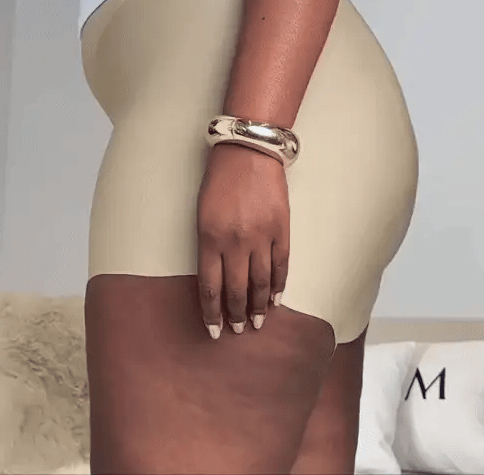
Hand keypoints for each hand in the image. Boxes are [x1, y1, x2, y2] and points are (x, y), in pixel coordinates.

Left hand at [196, 141, 289, 338]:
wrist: (248, 153)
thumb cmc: (219, 181)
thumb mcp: (202, 215)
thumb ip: (207, 246)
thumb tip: (215, 278)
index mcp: (209, 239)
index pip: (210, 288)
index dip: (212, 313)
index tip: (213, 331)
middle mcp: (235, 242)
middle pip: (236, 290)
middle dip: (235, 315)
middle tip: (236, 330)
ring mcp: (261, 237)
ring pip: (260, 283)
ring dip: (257, 306)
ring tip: (256, 322)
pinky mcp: (281, 229)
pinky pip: (281, 265)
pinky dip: (278, 286)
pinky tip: (274, 299)